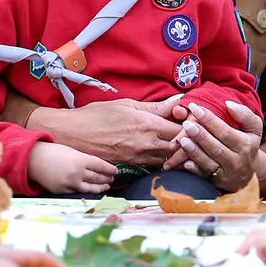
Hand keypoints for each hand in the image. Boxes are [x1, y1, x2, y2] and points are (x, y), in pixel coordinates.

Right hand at [27, 97, 183, 165]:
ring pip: (168, 160)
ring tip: (183, 146)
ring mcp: (138, 157)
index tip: (193, 122)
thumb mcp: (128, 104)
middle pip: (179, 148)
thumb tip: (180, 100)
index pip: (182, 130)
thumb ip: (156, 106)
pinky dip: (163, 162)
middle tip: (193, 136)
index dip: (192, 127)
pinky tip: (166, 156)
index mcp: (147, 124)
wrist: (72, 134)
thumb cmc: (98, 115)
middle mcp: (145, 144)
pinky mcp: (131, 166)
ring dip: (178, 154)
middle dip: (189, 143)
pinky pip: (154, 166)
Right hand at [27, 142, 117, 193]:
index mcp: (80, 160)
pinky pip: (78, 192)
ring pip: (90, 188)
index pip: (101, 166)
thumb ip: (84, 161)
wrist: (33, 160)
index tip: (115, 171)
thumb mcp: (72, 152)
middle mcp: (77, 173)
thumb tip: (96, 168)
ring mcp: (70, 184)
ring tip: (106, 186)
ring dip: (100, 187)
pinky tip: (91, 190)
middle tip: (111, 178)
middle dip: (106, 179)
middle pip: (97, 178)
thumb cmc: (53, 153)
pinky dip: (86, 191)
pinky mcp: (63, 191)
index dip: (110, 169)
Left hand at [162, 101, 263, 192]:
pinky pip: (203, 177)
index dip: (210, 120)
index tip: (195, 107)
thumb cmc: (247, 143)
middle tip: (186, 124)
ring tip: (182, 140)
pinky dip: (194, 170)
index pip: (226, 132)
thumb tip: (228, 104)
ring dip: (194, 152)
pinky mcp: (215, 182)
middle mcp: (236, 161)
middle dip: (200, 136)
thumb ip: (244, 114)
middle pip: (216, 148)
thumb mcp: (253, 128)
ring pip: (208, 163)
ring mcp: (225, 173)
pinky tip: (185, 163)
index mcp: (245, 145)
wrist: (247, 172)